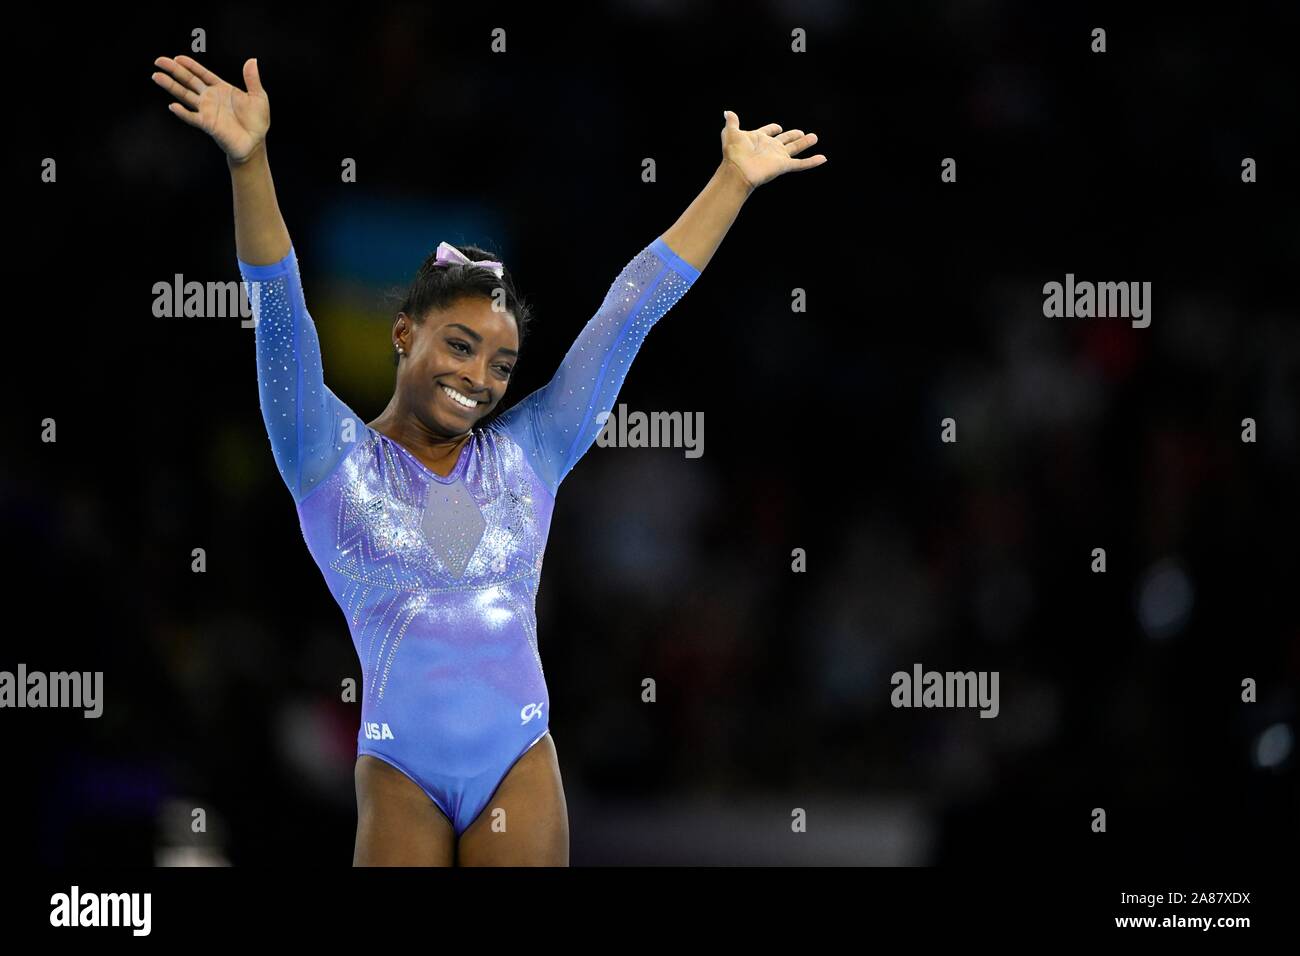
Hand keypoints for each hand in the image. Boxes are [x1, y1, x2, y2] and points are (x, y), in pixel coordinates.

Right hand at [152, 55, 269, 163]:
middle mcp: (210, 98)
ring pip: (185, 95)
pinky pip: (192, 117)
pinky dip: (183, 112)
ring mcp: (206, 110)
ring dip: (171, 86)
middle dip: (174, 71)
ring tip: (157, 76)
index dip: (190, 65)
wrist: (255, 143)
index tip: (177, 58)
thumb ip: (252, 79)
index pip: (202, 74)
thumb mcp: (259, 97)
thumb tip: (252, 60)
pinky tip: (173, 106)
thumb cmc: (257, 121)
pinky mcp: (207, 124)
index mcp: (221, 89)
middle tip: (159, 61)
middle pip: (188, 81)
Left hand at [720, 110, 826, 188]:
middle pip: (785, 140)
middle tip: (803, 132)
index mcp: (758, 139)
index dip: (772, 128)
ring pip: (795, 149)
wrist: (738, 171)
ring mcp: (778, 157)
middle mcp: (770, 148)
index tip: (777, 127)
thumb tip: (728, 112)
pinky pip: (801, 164)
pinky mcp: (784, 166)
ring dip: (805, 143)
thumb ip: (732, 122)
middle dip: (794, 136)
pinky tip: (823, 158)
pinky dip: (812, 162)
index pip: (768, 132)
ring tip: (814, 137)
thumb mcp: (731, 133)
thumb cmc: (733, 154)